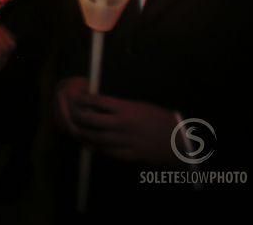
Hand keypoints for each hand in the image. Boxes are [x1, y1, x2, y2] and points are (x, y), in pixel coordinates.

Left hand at [60, 78, 179, 163]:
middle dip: (78, 116)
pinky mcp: (129, 155)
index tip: (77, 98)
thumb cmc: (160, 119)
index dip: (84, 99)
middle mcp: (123, 124)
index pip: (97, 101)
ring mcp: (126, 141)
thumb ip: (119, 106)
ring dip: (84, 133)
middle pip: (92, 120)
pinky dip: (96, 147)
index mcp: (127, 108)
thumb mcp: (139, 106)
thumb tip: (97, 104)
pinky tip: (90, 144)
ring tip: (76, 129)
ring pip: (96, 138)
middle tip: (72, 114)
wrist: (180, 140)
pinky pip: (107, 152)